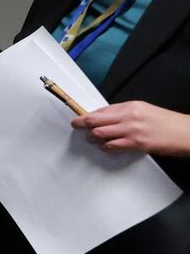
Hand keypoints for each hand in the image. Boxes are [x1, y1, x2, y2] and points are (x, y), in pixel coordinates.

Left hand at [73, 101, 189, 156]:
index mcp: (131, 106)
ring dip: (92, 138)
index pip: (102, 110)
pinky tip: (105, 147)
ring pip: (100, 134)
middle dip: (82, 123)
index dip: (87, 114)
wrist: (186, 132)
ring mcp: (132, 130)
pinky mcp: (136, 143)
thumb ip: (124, 113)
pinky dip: (105, 147)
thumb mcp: (144, 110)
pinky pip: (112, 146)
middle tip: (75, 126)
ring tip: (90, 139)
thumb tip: (105, 117)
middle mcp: (129, 116)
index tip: (78, 117)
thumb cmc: (167, 123)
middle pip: (96, 120)